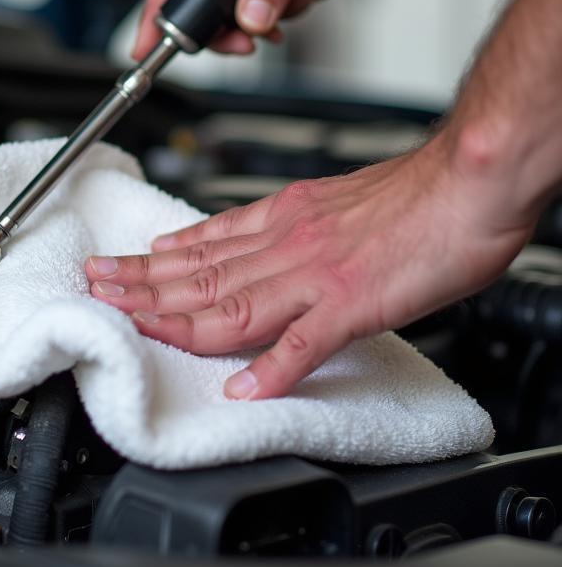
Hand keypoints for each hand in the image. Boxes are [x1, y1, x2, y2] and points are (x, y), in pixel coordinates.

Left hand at [85, 137, 532, 398]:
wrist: (471, 176)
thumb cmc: (416, 192)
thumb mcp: (331, 198)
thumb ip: (288, 225)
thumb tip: (252, 240)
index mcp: (285, 218)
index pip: (204, 244)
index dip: (155, 261)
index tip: (120, 269)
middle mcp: (288, 243)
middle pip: (201, 273)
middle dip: (141, 286)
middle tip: (95, 290)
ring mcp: (317, 274)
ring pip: (231, 301)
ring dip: (175, 319)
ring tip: (131, 326)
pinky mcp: (355, 301)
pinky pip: (305, 341)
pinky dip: (272, 368)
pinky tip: (244, 390)